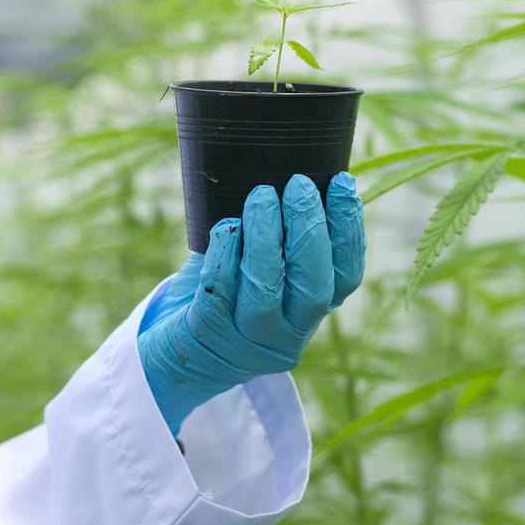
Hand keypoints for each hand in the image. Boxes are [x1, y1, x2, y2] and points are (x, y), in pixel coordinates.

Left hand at [138, 172, 366, 434]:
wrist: (175, 353)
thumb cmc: (223, 294)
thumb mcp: (260, 272)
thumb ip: (281, 237)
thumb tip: (290, 171)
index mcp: (309, 316)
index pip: (346, 278)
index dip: (350, 231)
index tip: (343, 184)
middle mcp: (287, 336)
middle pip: (313, 287)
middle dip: (310, 230)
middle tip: (299, 184)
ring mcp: (248, 341)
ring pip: (266, 289)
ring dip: (267, 236)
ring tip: (262, 194)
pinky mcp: (209, 334)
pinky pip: (219, 290)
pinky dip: (225, 252)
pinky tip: (226, 225)